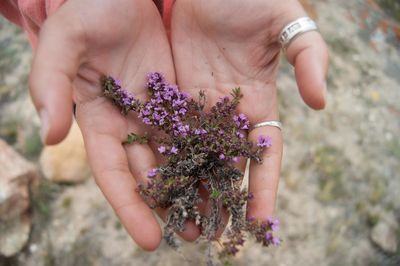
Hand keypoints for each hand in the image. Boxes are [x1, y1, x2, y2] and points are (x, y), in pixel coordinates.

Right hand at [29, 0, 198, 249]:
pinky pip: (197, 128)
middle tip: (194, 235)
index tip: (150, 239)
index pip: (113, 174)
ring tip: (215, 215)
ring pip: (178, 157)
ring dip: (194, 186)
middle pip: (149, 174)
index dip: (129, 206)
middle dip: (170, 206)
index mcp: (98, 118)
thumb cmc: (88, 9)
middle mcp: (129, 122)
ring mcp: (157, 110)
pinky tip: (226, 173)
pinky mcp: (181, 95)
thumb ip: (50, 85)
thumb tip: (52, 135)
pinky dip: (210, 152)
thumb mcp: (63, 42)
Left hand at [170, 0, 327, 226]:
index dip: (265, 187)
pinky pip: (168, 131)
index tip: (261, 221)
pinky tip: (158, 185)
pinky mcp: (172, 94)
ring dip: (191, 188)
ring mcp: (199, 105)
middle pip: (227, 164)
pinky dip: (165, 159)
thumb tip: (320, 103)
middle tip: (213, 232)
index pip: (266, 154)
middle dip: (222, 198)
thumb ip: (310, 59)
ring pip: (196, 156)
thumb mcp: (288, 24)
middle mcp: (230, 112)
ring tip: (182, 220)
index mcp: (260, 102)